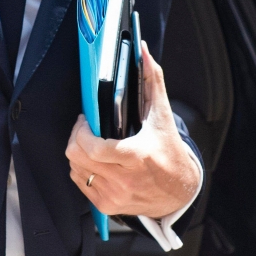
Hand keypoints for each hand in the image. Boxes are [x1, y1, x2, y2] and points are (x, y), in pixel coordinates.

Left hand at [66, 41, 199, 219]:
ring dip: (78, 153)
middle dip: (76, 138)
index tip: (86, 120)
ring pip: (75, 169)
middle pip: (76, 156)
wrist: (180, 191)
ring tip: (92, 144)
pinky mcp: (107, 206)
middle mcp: (123, 179)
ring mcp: (113, 195)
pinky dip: (82, 170)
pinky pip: (80, 183)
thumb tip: (143, 50)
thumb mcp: (163, 116)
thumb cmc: (169, 151)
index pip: (91, 147)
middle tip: (86, 129)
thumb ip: (152, 80)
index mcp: (136, 156)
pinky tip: (96, 162)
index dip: (80, 131)